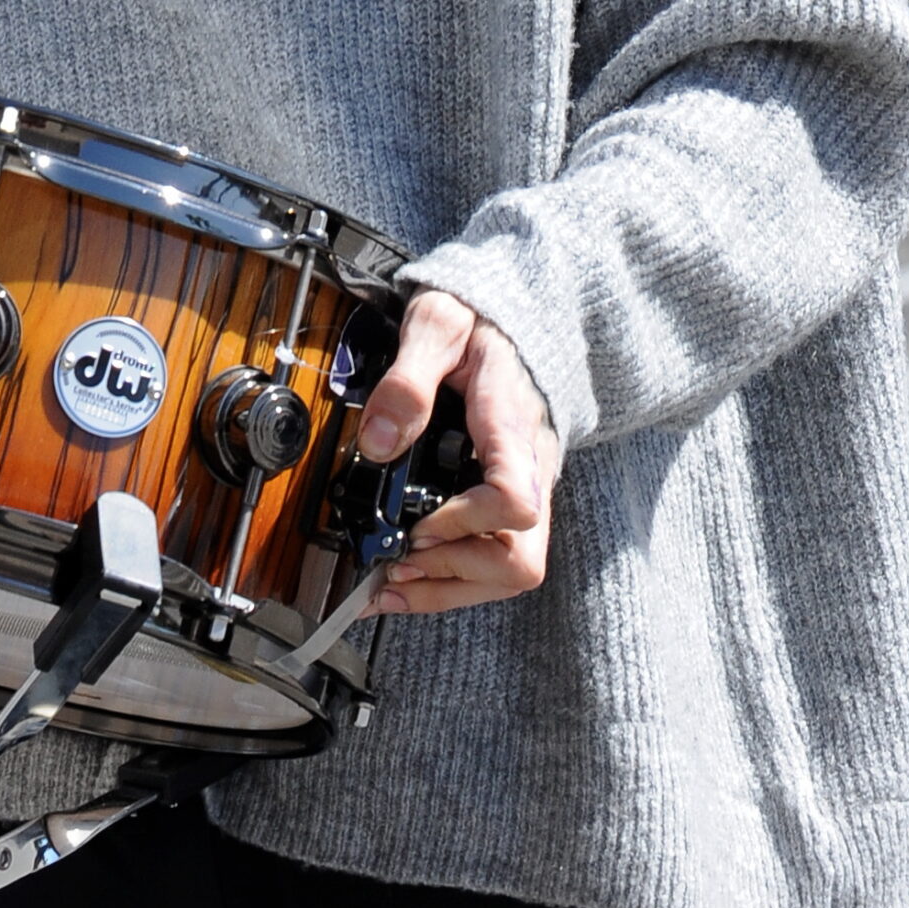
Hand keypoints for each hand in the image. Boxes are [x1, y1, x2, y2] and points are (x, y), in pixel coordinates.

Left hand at [357, 290, 561, 615]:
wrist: (510, 317)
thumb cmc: (476, 319)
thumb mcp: (436, 325)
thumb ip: (407, 379)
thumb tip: (378, 443)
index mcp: (512, 425)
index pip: (516, 500)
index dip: (465, 524)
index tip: (419, 523)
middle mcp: (530, 468)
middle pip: (521, 559)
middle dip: (454, 573)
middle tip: (397, 562)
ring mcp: (525, 489)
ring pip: (511, 573)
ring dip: (448, 589)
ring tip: (390, 584)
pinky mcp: (510, 504)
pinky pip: (496, 561)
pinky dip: (450, 584)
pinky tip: (406, 582)